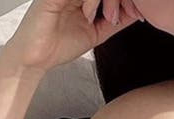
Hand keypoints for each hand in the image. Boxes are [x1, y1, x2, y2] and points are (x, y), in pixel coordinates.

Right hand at [4, 0, 144, 75]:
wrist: (36, 57)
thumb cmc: (60, 44)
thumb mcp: (97, 33)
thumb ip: (115, 22)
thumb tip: (136, 14)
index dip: (124, 1)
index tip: (137, 15)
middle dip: (121, 0)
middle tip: (130, 14)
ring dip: (108, 1)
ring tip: (110, 18)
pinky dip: (92, 1)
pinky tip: (93, 15)